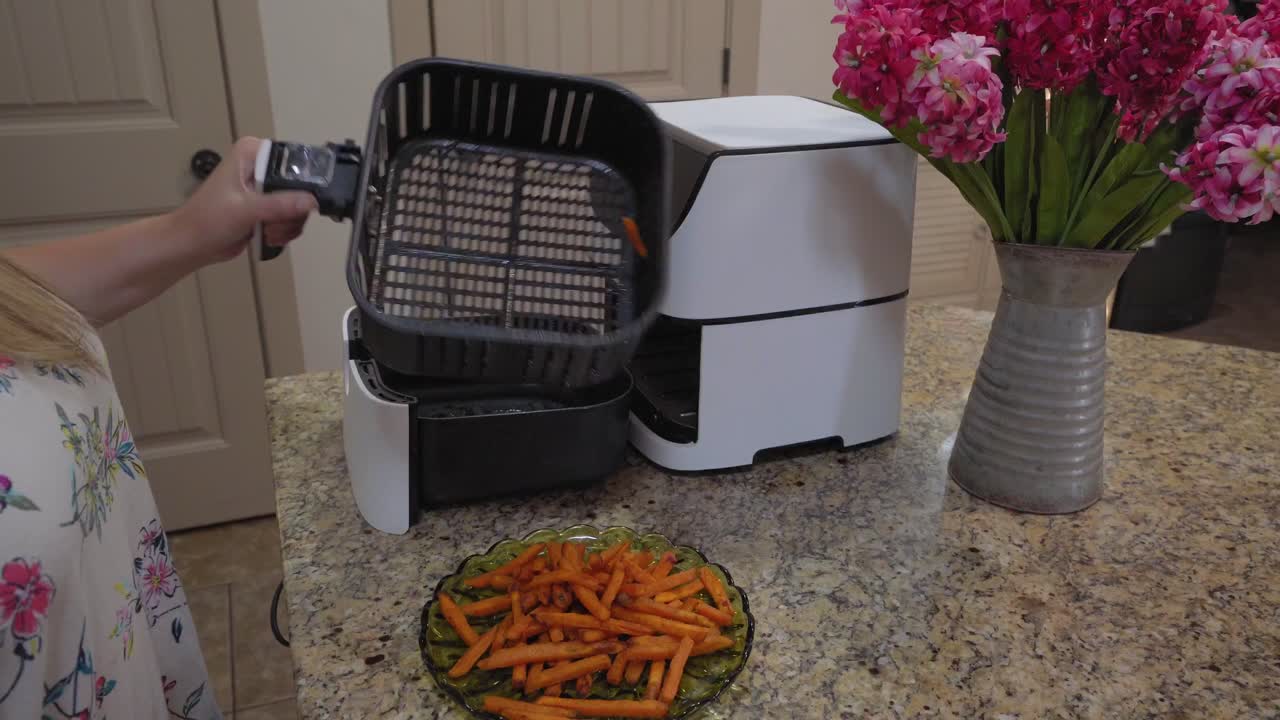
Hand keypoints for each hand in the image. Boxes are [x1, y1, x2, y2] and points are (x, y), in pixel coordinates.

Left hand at [174, 137, 317, 262]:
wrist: (192, 244)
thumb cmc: (208, 220)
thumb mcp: (245, 209)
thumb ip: (280, 204)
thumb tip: (312, 201)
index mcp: (252, 154)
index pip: (292, 160)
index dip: (302, 182)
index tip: (297, 204)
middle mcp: (261, 166)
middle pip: (300, 186)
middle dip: (292, 211)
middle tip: (275, 224)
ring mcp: (265, 188)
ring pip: (299, 205)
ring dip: (288, 224)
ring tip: (269, 233)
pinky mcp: (267, 207)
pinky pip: (291, 217)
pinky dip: (284, 230)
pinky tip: (269, 237)